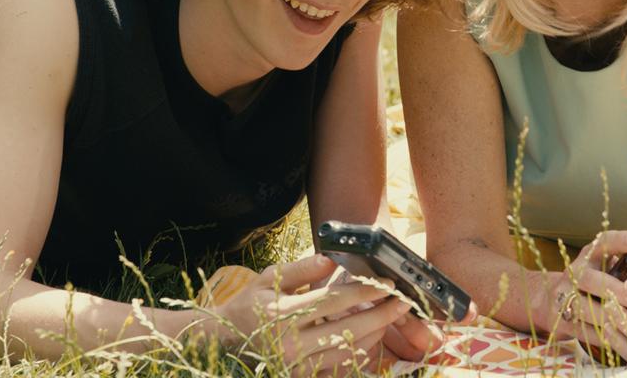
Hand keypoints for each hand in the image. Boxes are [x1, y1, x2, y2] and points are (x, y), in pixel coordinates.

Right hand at [214, 254, 412, 375]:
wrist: (222, 343)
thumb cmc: (247, 305)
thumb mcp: (268, 279)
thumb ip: (301, 270)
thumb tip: (332, 259)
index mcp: (282, 314)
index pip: (334, 300)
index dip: (365, 291)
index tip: (387, 283)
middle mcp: (290, 343)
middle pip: (348, 330)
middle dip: (381, 315)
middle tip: (404, 303)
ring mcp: (296, 366)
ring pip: (347, 353)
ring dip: (374, 336)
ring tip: (389, 319)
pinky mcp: (300, 377)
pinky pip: (337, 369)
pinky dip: (357, 355)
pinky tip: (370, 340)